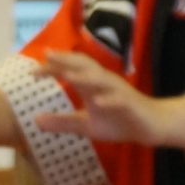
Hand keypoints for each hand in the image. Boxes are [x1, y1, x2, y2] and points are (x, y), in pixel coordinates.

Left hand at [33, 51, 176, 146]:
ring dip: (85, 76)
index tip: (32, 72)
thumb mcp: (86, 126)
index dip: (52, 68)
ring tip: (68, 75)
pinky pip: (119, 100)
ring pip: (101, 80)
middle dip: (66, 61)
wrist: (152, 127)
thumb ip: (62, 122)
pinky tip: (98, 103)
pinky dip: (108, 100)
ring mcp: (118, 92)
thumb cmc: (119, 122)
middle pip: (84, 66)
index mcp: (92, 86)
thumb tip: (35, 121)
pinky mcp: (131, 104)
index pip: (69, 71)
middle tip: (47, 57)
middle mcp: (104, 83)